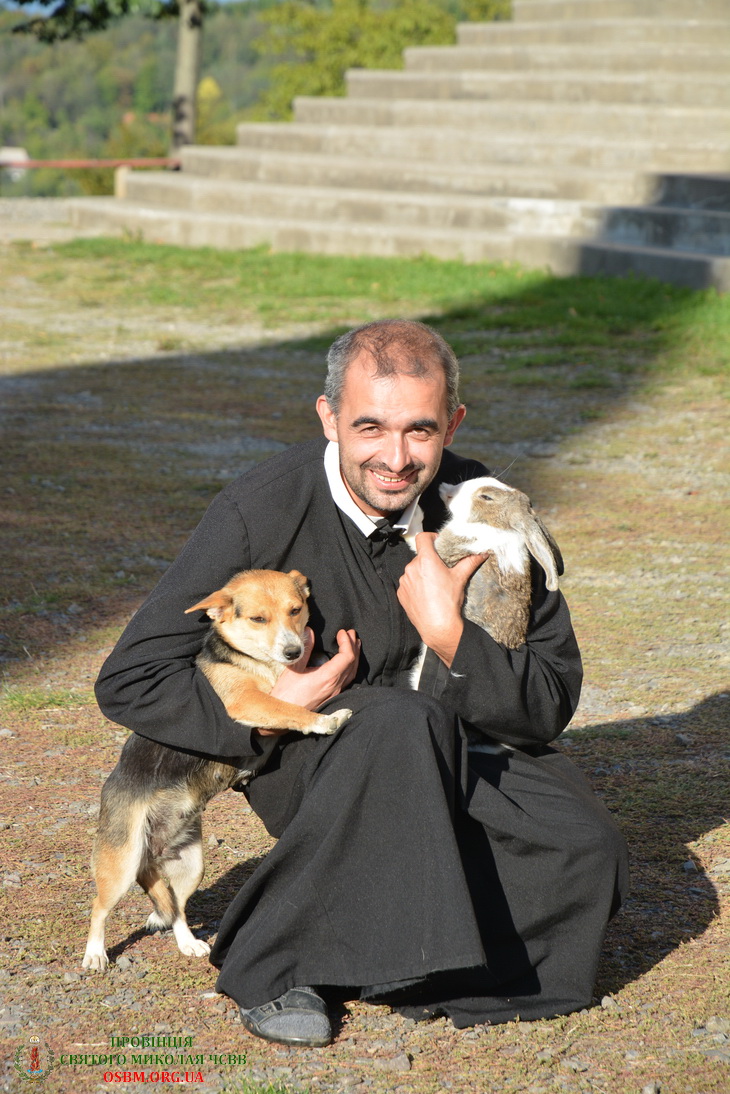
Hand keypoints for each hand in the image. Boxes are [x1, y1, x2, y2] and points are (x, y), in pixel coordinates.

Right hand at [259, 627, 359, 734]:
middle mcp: (335, 686)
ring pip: (352, 673)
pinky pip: (348, 680)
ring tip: (354, 645)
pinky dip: (350, 667)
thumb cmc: (286, 693)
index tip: (341, 632)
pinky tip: (346, 663)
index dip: (347, 642)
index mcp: (327, 677)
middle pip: (353, 663)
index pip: (347, 656)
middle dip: (354, 646)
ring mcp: (335, 693)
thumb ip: (304, 650)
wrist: (283, 716)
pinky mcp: (332, 697)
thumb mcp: (293, 668)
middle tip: (351, 633)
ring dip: (354, 657)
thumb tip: (309, 632)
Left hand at [397, 532, 488, 667]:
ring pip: (413, 570)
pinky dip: (416, 585)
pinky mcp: (401, 593)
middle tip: (441, 569)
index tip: (438, 544)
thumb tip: (481, 553)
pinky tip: (426, 595)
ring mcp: (405, 581)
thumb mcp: (460, 579)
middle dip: (430, 560)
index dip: (431, 537)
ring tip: (434, 585)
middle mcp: (411, 568)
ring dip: (422, 573)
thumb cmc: (448, 602)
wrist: (438, 627)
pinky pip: (408, 583)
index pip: (423, 538)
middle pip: (420, 556)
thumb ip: (470, 562)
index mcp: (426, 560)